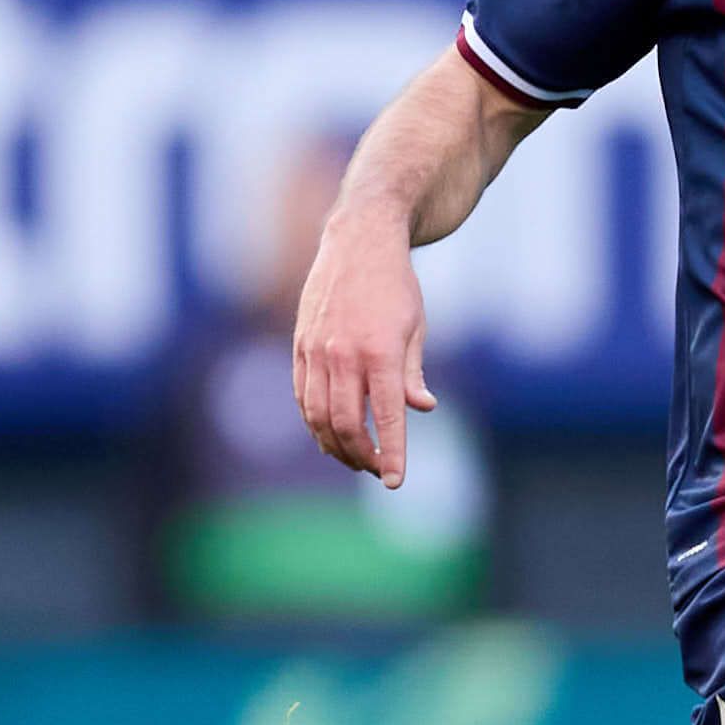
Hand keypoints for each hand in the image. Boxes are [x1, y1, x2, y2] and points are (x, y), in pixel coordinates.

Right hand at [291, 210, 433, 483]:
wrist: (359, 241)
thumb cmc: (395, 286)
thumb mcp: (415, 327)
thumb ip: (413, 373)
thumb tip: (422, 408)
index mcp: (381, 352)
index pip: (388, 417)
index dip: (392, 455)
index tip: (395, 482)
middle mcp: (344, 354)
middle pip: (346, 426)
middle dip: (363, 456)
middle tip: (378, 469)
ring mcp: (317, 351)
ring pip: (318, 417)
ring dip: (336, 446)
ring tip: (355, 458)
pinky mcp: (301, 346)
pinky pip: (303, 397)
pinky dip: (315, 422)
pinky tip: (330, 434)